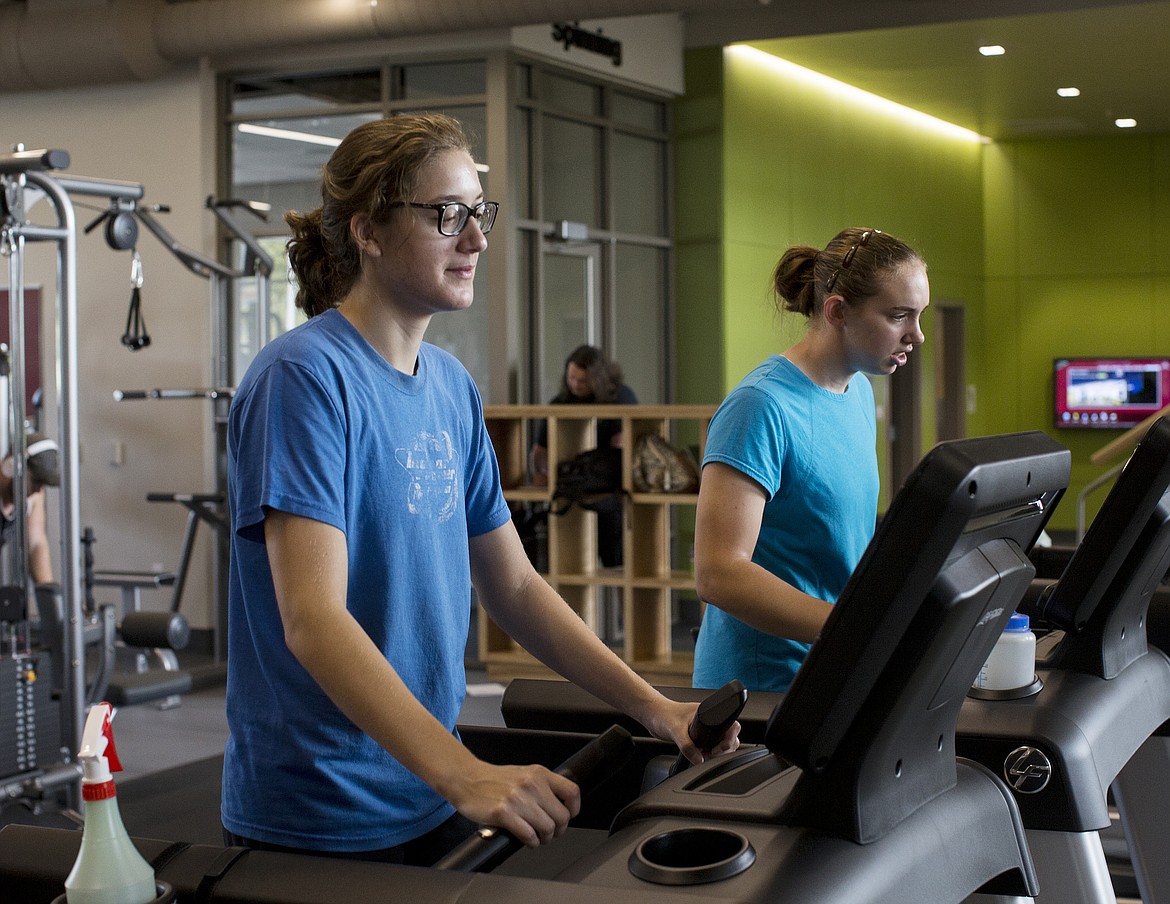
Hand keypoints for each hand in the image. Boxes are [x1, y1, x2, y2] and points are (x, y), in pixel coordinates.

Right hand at [444, 760, 580, 846]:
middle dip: (558, 830)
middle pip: (562, 816)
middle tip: (550, 832)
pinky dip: (531, 842)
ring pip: (547, 828)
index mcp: (539, 773)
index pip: (572, 792)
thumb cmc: (494, 779)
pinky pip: (529, 835)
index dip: (574, 809)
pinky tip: (526, 839)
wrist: (466, 778)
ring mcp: (517, 799)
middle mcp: (531, 784)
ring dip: (544, 838)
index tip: (569, 816)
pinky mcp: (503, 813)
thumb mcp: (523, 774)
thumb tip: (560, 806)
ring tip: (537, 837)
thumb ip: (542, 786)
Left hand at [645, 699, 740, 765]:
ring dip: (718, 752)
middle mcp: (709, 719)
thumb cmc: (663, 715)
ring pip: (722, 742)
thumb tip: (698, 759)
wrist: (652, 715)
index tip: (719, 749)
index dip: (728, 739)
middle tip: (711, 754)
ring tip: (705, 755)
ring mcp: (705, 728)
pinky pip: (711, 746)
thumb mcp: (675, 731)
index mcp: (708, 712)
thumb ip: (687, 746)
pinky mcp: (699, 736)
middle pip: (730, 736)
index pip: (730, 725)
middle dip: (725, 748)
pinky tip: (700, 756)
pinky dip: (710, 753)